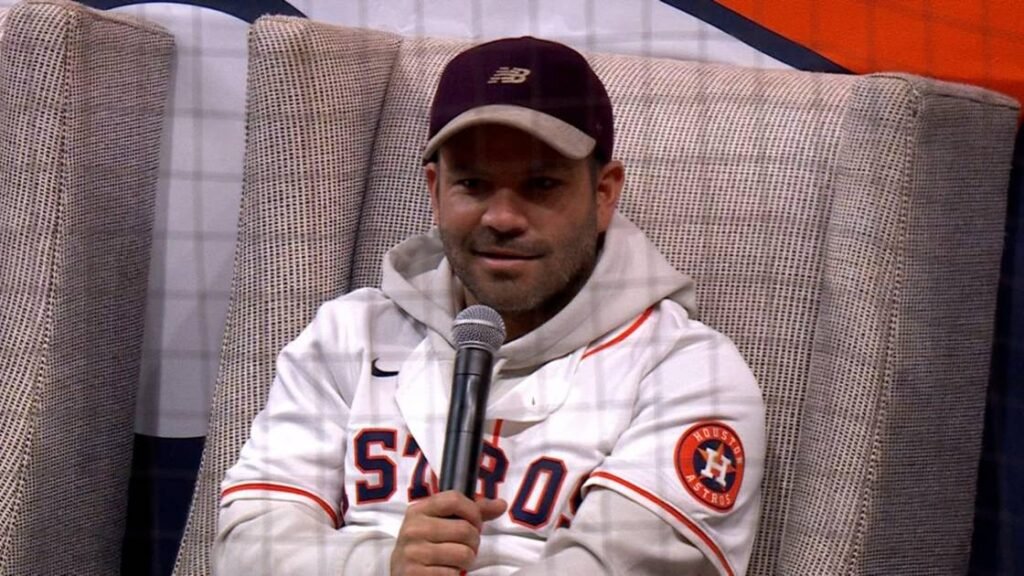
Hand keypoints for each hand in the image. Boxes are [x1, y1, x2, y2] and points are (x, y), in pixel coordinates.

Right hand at [390, 490, 507, 575]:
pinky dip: (454, 575)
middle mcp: (413, 529)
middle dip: (474, 542)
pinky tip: (444, 572)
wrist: (402, 574)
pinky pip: (452, 574)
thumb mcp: (440, 524)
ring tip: (455, 561)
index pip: (454, 499)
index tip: (476, 524)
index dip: (473, 512)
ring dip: (466, 561)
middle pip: (465, 529)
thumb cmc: (426, 546)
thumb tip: (501, 504)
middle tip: (465, 548)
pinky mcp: (415, 574)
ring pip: (463, 554)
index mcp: (418, 510)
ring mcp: (413, 552)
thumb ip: (470, 513)